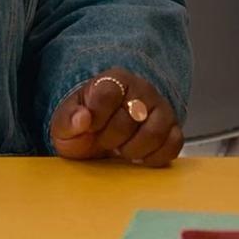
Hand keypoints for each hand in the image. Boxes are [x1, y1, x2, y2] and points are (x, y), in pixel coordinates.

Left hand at [50, 67, 182, 166]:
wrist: (102, 135)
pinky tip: (140, 158)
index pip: (108, 93)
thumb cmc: (86, 126)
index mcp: (113, 80)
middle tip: (104, 142)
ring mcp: (160, 108)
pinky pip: (174, 144)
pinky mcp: (173, 129)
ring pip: (155, 132)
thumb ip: (68, 120)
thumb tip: (83, 119)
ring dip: (133, 150)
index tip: (90, 128)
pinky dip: (155, 157)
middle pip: (130, 117)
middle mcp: (142, 89)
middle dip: (111, 138)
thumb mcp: (64, 124)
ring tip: (121, 150)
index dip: (96, 116)